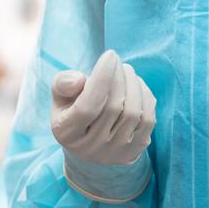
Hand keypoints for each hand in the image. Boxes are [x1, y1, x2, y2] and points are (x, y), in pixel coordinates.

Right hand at [50, 51, 155, 196]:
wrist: (90, 147)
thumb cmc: (73, 112)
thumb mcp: (61, 97)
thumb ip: (63, 84)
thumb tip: (79, 79)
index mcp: (67, 133)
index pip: (87, 107)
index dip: (101, 79)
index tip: (110, 55)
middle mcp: (90, 148)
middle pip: (112, 107)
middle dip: (119, 77)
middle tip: (117, 61)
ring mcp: (115, 152)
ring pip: (133, 113)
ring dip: (133, 84)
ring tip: (126, 70)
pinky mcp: (134, 151)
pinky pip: (148, 120)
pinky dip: (145, 97)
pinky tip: (136, 86)